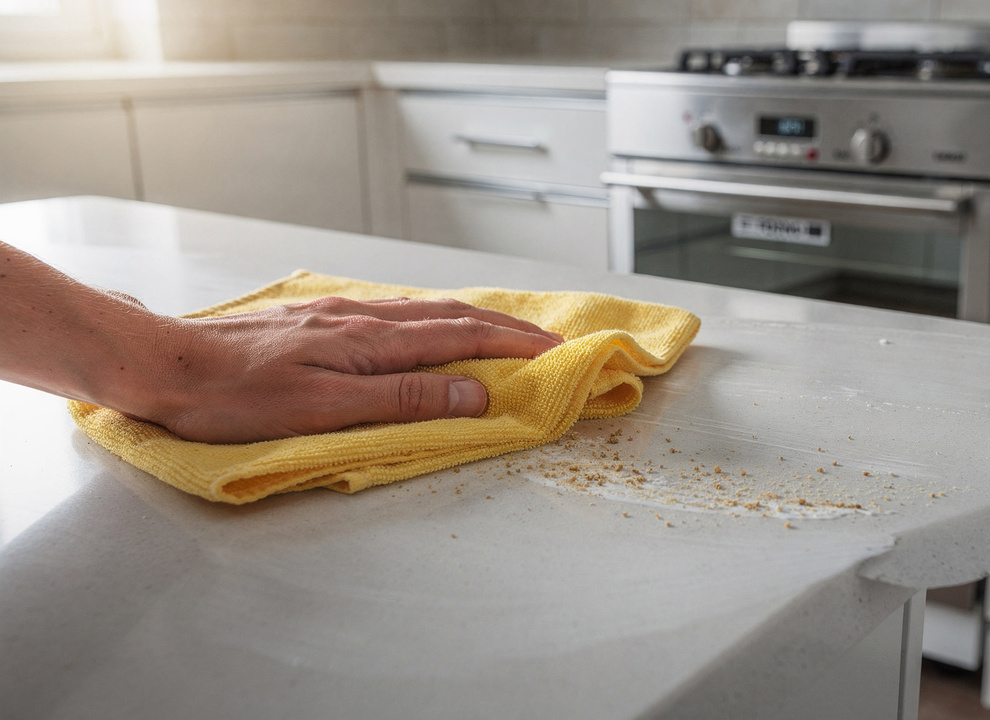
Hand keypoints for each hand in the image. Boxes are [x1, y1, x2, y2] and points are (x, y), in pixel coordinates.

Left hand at [141, 296, 562, 442]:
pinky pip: (395, 314)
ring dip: (473, 320)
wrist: (166, 365)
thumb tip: (472, 392)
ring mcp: (337, 313)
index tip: (556, 354)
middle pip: (451, 315)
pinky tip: (429, 327)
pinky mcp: (317, 318)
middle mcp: (360, 316)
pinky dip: (433, 320)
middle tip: (548, 342)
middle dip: (506, 329)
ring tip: (504, 332)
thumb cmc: (235, 397)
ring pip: (423, 310)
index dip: (513, 346)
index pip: (460, 337)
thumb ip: (402, 400)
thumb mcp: (324, 409)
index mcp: (369, 339)